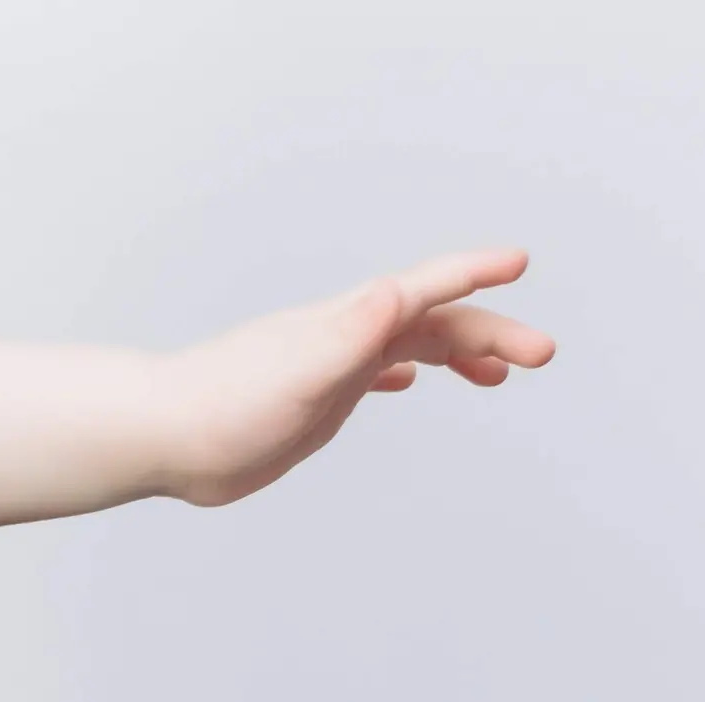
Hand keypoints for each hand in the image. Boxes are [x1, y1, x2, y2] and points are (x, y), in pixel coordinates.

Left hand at [158, 248, 555, 506]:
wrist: (163, 438)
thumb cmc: (223, 407)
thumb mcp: (299, 371)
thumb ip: (350, 334)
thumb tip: (395, 294)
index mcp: (347, 326)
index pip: (421, 290)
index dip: (472, 274)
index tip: (519, 260)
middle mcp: (344, 337)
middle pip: (431, 324)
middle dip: (489, 332)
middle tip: (541, 353)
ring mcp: (330, 367)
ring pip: (408, 347)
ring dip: (457, 352)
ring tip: (499, 373)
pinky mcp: (313, 399)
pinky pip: (371, 375)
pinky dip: (401, 372)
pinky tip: (409, 383)